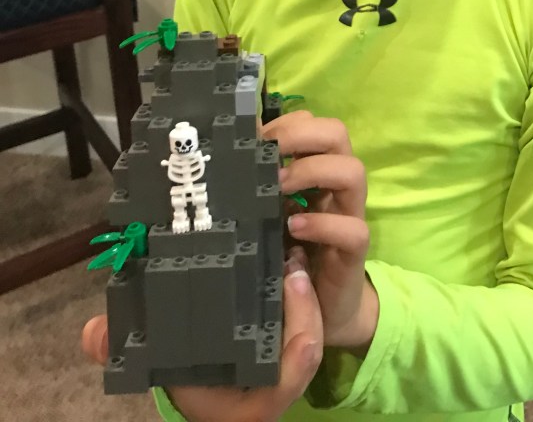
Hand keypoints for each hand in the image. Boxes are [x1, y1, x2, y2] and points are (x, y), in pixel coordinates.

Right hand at [82, 251, 321, 421]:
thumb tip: (93, 334)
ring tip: (292, 257)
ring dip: (307, 297)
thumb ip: (122, 351)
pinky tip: (290, 257)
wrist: (205, 384)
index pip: (282, 387)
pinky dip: (302, 292)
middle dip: (307, 311)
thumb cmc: (181, 374)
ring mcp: (285, 360)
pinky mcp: (288, 336)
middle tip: (292, 269)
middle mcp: (272, 384)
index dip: (295, 363)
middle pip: (306, 353)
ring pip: (310, 333)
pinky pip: (305, 319)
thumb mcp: (152, 366)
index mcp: (247, 404)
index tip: (298, 334)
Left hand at [263, 110, 377, 352]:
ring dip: (312, 171)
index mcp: (317, 169)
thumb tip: (223, 157)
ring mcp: (349, 215)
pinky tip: (295, 229)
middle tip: (269, 155)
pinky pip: (353, 229)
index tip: (254, 140)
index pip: (313, 123)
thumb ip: (258, 187)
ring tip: (280, 187)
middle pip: (337, 133)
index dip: (285, 124)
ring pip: (353, 171)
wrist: (323, 308)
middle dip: (300, 135)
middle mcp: (336, 184)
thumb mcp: (269, 214)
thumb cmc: (289, 252)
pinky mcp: (353, 251)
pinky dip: (322, 224)